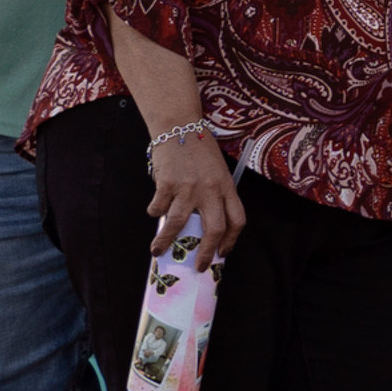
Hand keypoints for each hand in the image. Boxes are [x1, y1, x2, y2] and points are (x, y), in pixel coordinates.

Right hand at [147, 127, 245, 262]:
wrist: (178, 124)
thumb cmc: (198, 148)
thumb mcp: (215, 171)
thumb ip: (212, 195)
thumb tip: (197, 228)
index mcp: (226, 186)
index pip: (237, 220)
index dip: (231, 241)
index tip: (222, 253)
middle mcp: (210, 189)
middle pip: (214, 230)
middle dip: (205, 253)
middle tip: (198, 266)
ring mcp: (188, 187)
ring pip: (178, 224)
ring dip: (166, 242)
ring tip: (158, 251)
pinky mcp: (167, 183)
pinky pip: (159, 208)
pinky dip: (155, 212)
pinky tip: (154, 210)